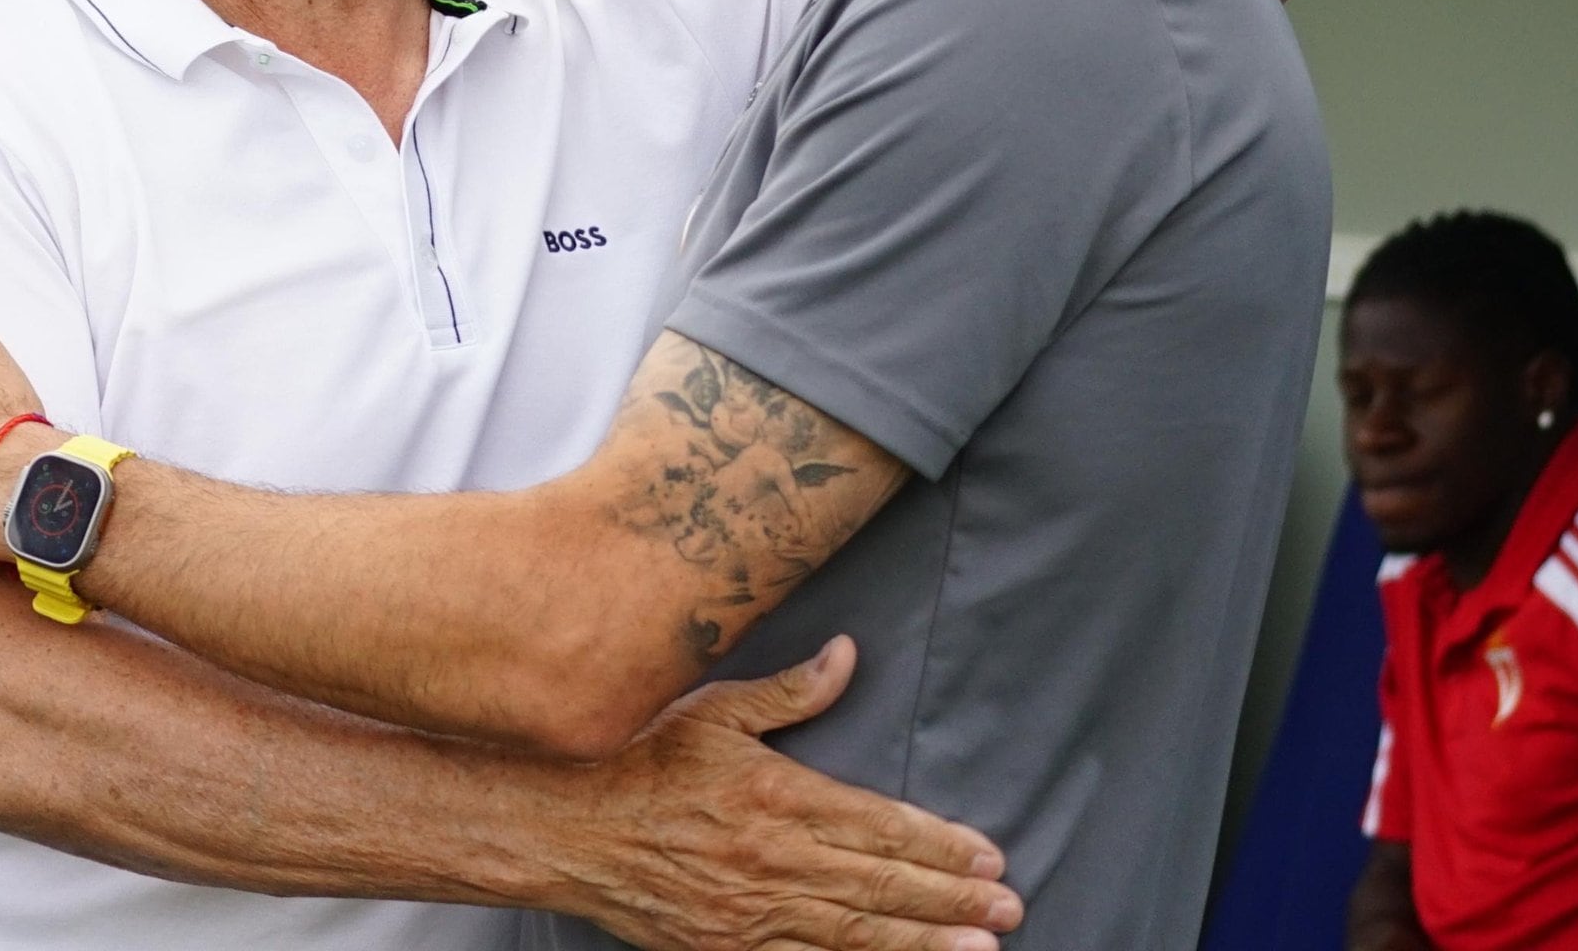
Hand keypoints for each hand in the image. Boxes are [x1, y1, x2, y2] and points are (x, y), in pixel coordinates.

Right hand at [551, 636, 1019, 950]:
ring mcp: (752, 914)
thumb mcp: (713, 707)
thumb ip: (788, 692)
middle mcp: (773, 859)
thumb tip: (847, 656)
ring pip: (855, 932)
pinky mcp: (729, 949)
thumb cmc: (638, 757)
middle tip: (1008, 906)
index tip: (986, 852)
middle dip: (950, 896)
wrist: (568, 826)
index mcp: (776, 795)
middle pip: (879, 883)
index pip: (877, 823)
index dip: (937, 841)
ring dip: (922, 941)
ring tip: (980, 949)